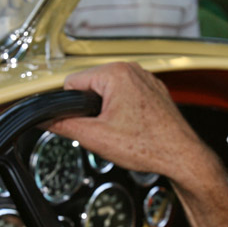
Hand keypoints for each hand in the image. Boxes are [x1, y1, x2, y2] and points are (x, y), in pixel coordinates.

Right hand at [50, 62, 214, 186]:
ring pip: (108, 92)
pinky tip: (133, 127)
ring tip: (121, 130)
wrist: (181, 156)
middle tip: (106, 130)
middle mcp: (132, 70)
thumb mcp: (96, 138)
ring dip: (107, 110)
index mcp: (116, 74)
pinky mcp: (153, 90)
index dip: (73, 106)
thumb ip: (65, 125)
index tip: (84, 122)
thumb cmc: (149, 145)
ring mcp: (145, 79)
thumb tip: (46, 120)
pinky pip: (126, 96)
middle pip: (91, 86)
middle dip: (92, 109)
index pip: (72, 82)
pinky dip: (124, 111)